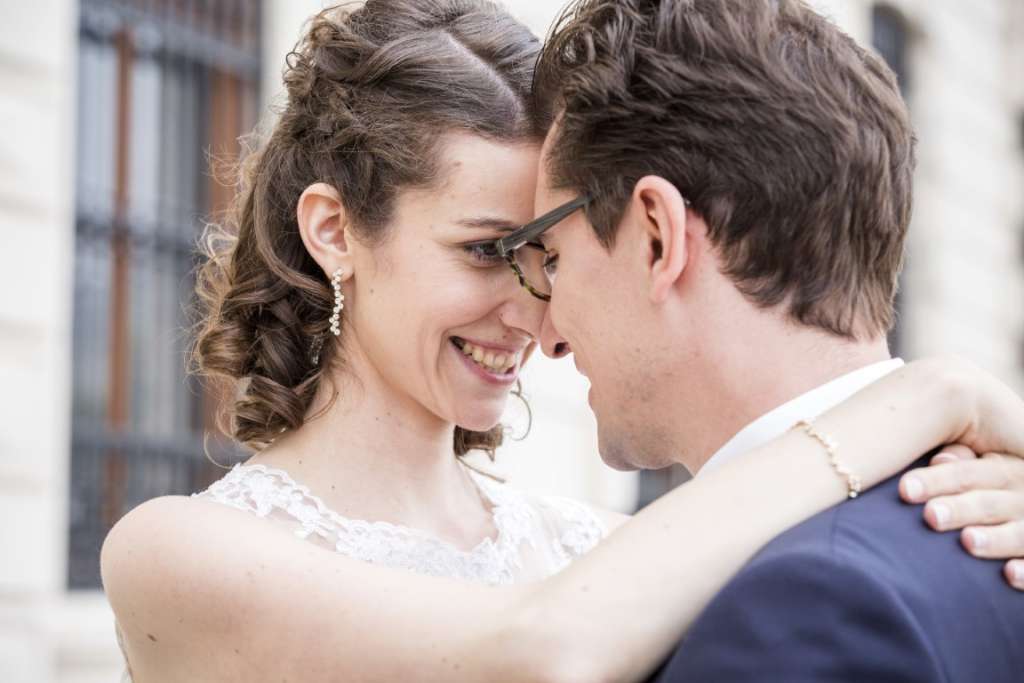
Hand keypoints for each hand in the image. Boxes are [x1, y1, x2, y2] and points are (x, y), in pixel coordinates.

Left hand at [899, 444, 1023, 590]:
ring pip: (1020, 534)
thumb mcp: (987, 473)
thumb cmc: (994, 494)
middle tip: (931, 515)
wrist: (1020, 524)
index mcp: (1008, 471)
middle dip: (962, 509)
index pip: (969, 473)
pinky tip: (1009, 573)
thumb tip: (940, 458)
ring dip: (996, 539)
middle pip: (991, 503)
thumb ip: (964, 466)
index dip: (938, 480)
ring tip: (968, 540)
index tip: (905, 490)